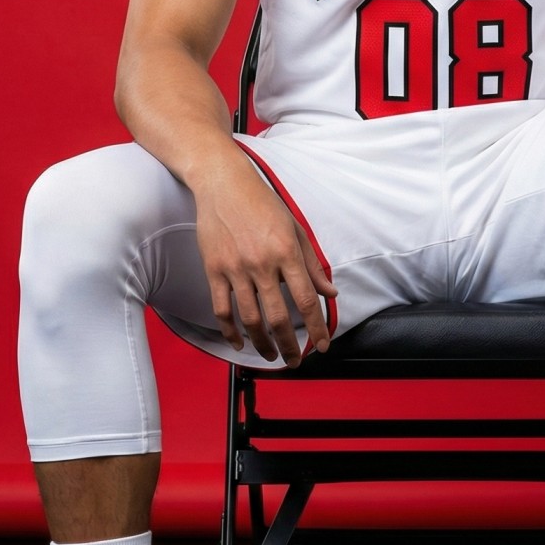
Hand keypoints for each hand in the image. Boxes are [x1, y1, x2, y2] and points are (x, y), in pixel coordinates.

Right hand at [192, 154, 336, 367]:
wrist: (223, 183)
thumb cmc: (262, 203)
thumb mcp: (295, 230)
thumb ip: (312, 264)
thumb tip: (330, 292)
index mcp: (286, 252)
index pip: (307, 300)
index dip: (317, 327)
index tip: (321, 346)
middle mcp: (261, 263)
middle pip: (279, 317)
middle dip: (290, 345)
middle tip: (295, 360)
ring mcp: (235, 268)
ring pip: (250, 319)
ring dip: (262, 344)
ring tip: (271, 356)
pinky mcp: (213, 270)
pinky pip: (221, 310)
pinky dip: (230, 332)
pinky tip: (239, 343)